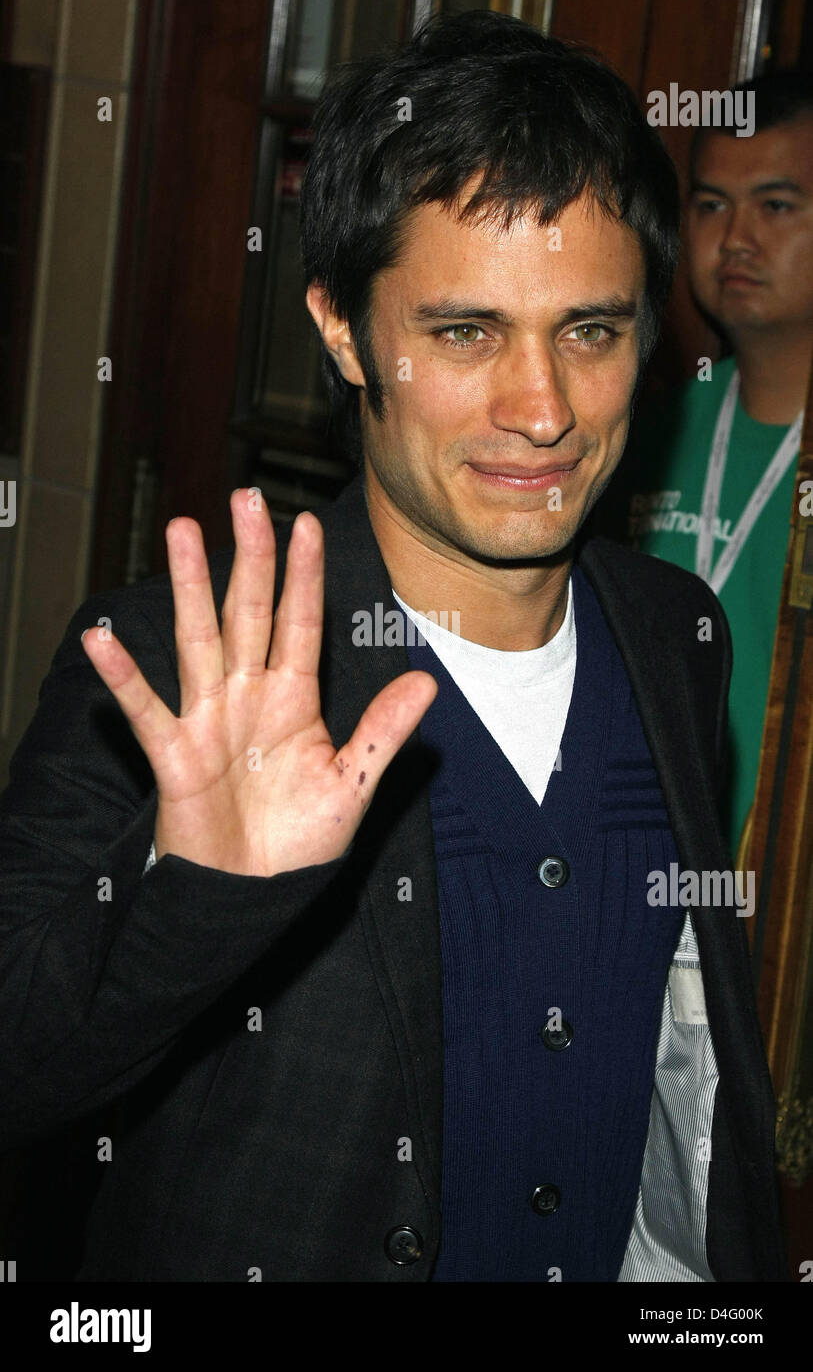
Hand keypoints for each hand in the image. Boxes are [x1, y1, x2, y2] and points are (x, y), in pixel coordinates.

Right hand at [82, 490, 436, 876]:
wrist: (256, 897)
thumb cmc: (301, 842)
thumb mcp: (352, 784)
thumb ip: (383, 732)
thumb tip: (427, 682)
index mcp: (294, 699)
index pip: (300, 623)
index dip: (302, 575)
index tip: (305, 523)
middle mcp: (249, 697)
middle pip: (248, 612)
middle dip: (248, 555)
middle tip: (245, 497)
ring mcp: (209, 720)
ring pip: (199, 640)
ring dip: (188, 586)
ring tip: (180, 530)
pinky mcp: (175, 755)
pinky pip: (147, 709)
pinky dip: (124, 677)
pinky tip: (104, 641)